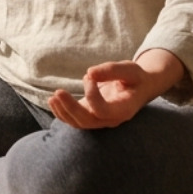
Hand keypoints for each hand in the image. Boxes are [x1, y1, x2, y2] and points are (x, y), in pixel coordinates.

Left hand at [47, 50, 184, 129]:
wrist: (140, 88)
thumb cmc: (135, 78)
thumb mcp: (130, 69)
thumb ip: (112, 71)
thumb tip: (89, 73)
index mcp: (123, 109)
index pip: (102, 110)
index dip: (91, 94)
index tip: (88, 76)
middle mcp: (112, 119)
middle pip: (87, 121)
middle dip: (70, 108)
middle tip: (58, 92)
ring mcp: (101, 120)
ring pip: (79, 123)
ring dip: (63, 111)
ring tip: (53, 97)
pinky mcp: (92, 115)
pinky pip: (75, 120)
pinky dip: (62, 113)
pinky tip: (53, 101)